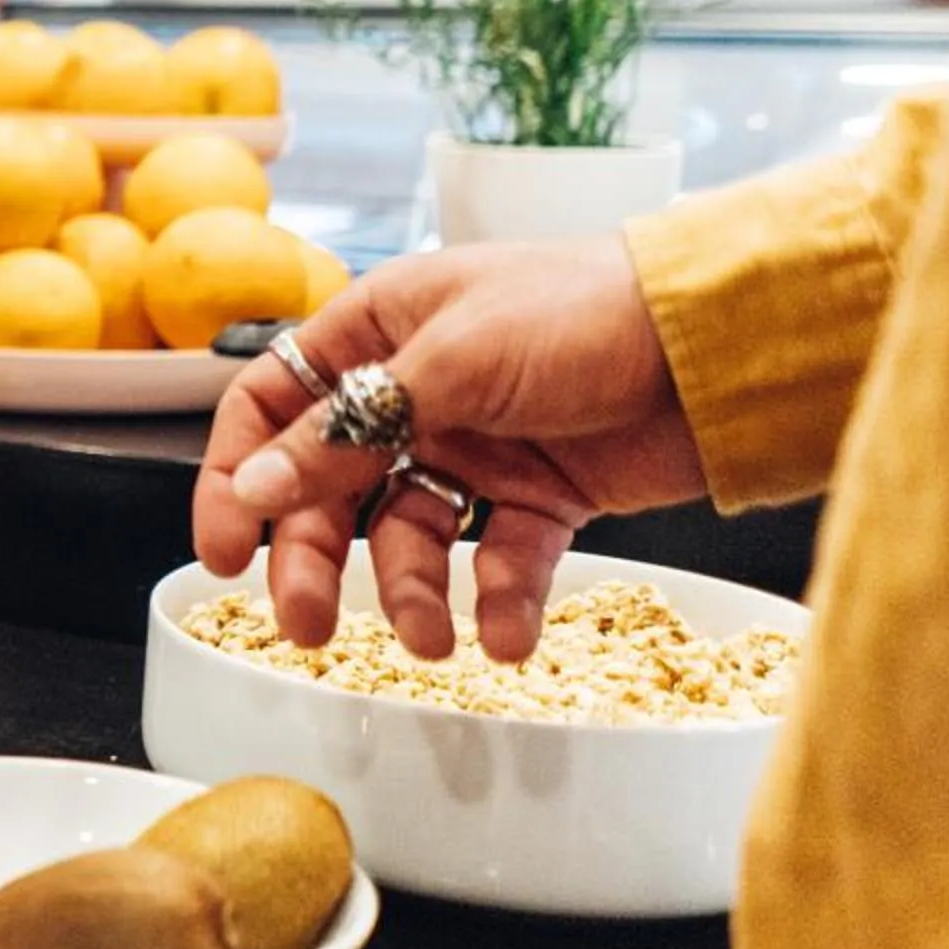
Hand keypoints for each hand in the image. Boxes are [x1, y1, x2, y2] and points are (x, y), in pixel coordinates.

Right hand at [191, 236, 709, 664]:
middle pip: (329, 489)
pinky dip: (499, 602)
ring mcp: (477, 447)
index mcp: (375, 332)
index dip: (236, 477)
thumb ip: (348, 432)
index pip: (271, 407)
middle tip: (307, 628)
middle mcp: (414, 391)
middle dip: (314, 563)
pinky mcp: (543, 496)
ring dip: (409, 594)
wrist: (722, 342)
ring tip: (433, 640)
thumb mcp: (449, 362)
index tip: (226, 552)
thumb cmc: (583, 308)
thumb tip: (254, 489)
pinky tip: (507, 632)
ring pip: (409, 537)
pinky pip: (498, 562)